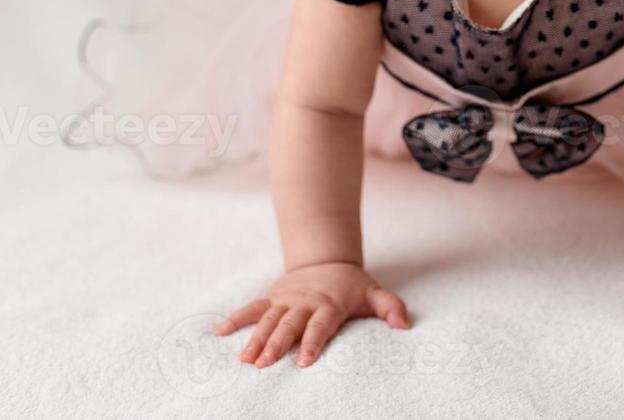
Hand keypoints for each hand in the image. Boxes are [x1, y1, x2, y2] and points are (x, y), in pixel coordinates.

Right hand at [215, 260, 409, 367]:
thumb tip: (404, 324)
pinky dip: (236, 318)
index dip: (313, 341)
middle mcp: (305, 302)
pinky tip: (220, 331)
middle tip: (264, 364)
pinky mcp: (272, 297)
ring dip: (256, 338)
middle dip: (277, 344)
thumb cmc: (352, 285)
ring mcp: (286, 299)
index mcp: (329, 304)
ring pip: (269, 319)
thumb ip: (390, 307)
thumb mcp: (374, 293)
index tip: (304, 361)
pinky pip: (252, 308)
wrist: (328, 258)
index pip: (320, 324)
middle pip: (290, 324)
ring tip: (245, 359)